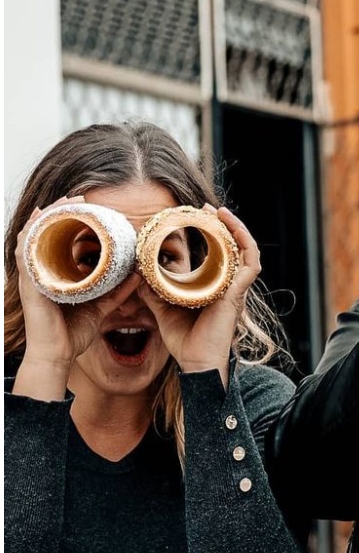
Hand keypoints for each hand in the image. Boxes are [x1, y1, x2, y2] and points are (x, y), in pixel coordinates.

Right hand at [11, 197, 142, 400]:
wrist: (57, 356)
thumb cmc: (73, 334)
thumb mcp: (101, 307)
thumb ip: (118, 291)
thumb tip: (138, 274)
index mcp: (58, 275)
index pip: (59, 241)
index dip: (69, 221)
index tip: (87, 205)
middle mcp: (43, 272)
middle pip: (45, 233)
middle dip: (59, 212)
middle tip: (77, 196)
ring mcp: (34, 276)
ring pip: (33, 237)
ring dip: (47, 217)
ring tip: (62, 201)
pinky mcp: (30, 284)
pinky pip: (25, 254)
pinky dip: (31, 235)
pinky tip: (39, 221)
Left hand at [138, 205, 261, 385]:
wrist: (197, 363)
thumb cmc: (185, 342)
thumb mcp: (162, 310)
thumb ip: (152, 292)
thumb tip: (136, 275)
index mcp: (215, 287)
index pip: (220, 254)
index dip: (213, 233)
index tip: (198, 216)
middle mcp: (229, 285)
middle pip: (233, 247)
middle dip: (223, 224)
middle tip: (207, 208)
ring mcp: (236, 288)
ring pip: (246, 249)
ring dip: (236, 228)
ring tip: (221, 212)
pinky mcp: (238, 293)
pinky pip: (250, 263)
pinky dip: (244, 244)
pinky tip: (232, 229)